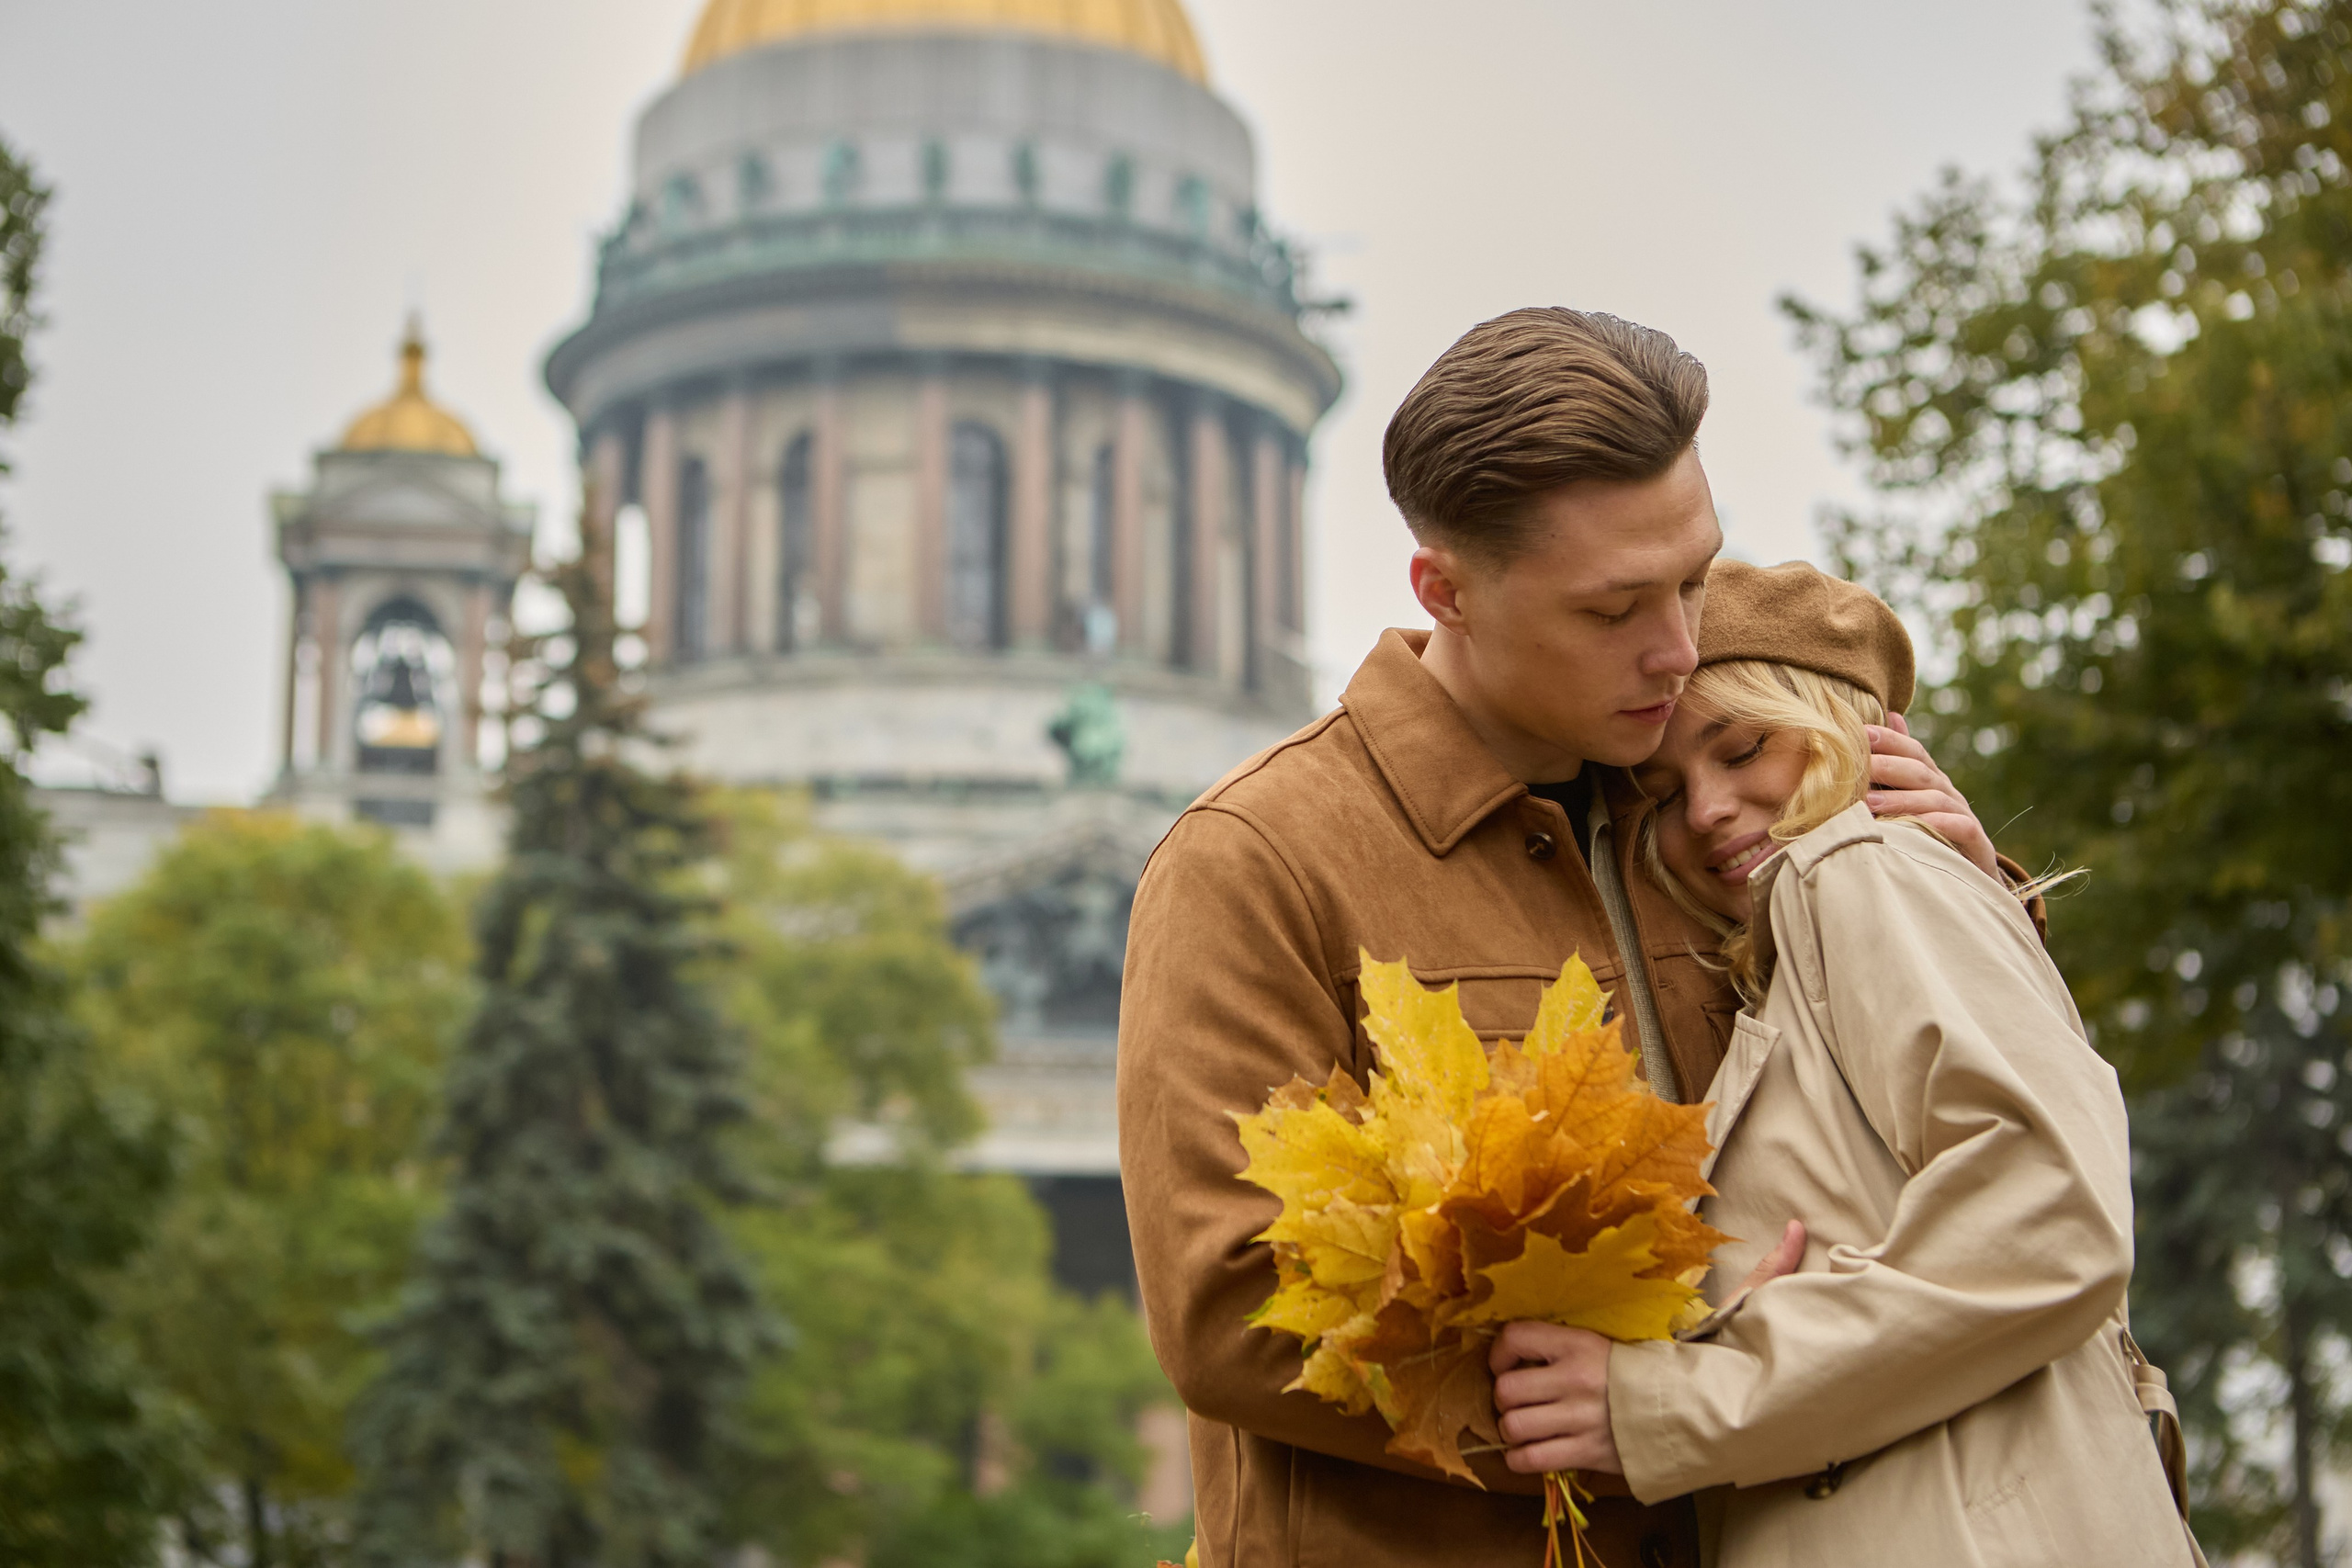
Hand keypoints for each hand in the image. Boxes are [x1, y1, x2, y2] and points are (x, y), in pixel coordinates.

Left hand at [1490, 1220, 1807, 1475]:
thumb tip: (1799, 1228)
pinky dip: (1526, 1460)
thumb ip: (1748, 1276)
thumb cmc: (1703, 1372)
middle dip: (1506, 1393)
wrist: (1720, 1427)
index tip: (1512, 1357)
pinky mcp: (1588, 1457)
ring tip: (1530, 1422)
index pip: (1515, 1336)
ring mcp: (1579, 1422)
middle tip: (1521, 1393)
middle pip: (1505, 1388)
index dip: (1502, 1349)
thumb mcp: (1713, 1319)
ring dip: (1516, 1428)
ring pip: (1513, 1425)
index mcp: (1589, 1344)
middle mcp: (1576, 1382)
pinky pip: (1531, 1461)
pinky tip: (1541, 1451)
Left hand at [1865, 714, 1998, 877]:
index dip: (1889, 739)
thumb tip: (1891, 716)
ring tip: (1870, 802)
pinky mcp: (1975, 842)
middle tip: (1857, 767)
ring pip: (1934, 799)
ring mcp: (1962, 814)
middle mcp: (1947, 792)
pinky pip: (1959, 826)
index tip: (1861, 732)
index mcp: (1929, 779)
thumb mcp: (1908, 798)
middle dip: (1888, 766)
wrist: (1966, 874)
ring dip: (1901, 799)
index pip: (1912, 751)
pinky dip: (1937, 823)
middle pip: (1920, 771)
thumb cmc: (1927, 832)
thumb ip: (1897, 764)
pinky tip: (1914, 825)